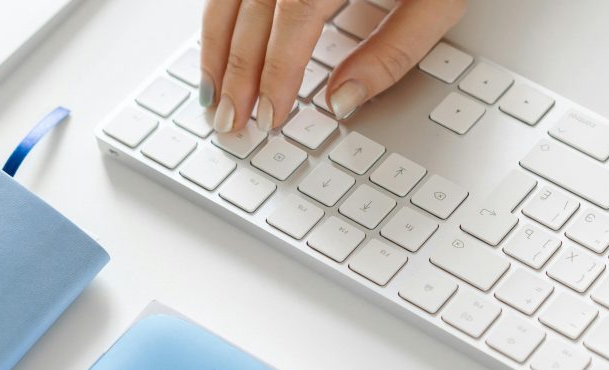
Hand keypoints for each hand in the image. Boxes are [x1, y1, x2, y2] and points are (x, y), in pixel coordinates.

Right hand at [200, 0, 465, 131]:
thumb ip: (395, 50)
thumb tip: (345, 99)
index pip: (295, 18)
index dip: (278, 72)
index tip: (271, 114)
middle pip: (252, 7)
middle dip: (238, 70)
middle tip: (232, 120)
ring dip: (217, 44)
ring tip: (213, 93)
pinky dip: (221, 12)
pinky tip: (219, 44)